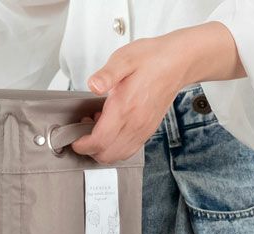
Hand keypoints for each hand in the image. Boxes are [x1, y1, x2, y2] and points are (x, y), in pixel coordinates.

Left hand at [71, 22, 244, 163]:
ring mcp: (142, 130)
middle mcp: (135, 125)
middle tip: (84, 131)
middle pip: (106, 155)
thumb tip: (94, 84)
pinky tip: (112, 130)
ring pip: (117, 156)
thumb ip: (107, 73)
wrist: (179, 62)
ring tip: (98, 129)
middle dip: (89, 149)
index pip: (98, 142)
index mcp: (125, 108)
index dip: (82, 144)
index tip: (74, 137)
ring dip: (102, 150)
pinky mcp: (147, 131)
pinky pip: (128, 150)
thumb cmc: (152, 59)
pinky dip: (115, 147)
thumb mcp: (125, 58)